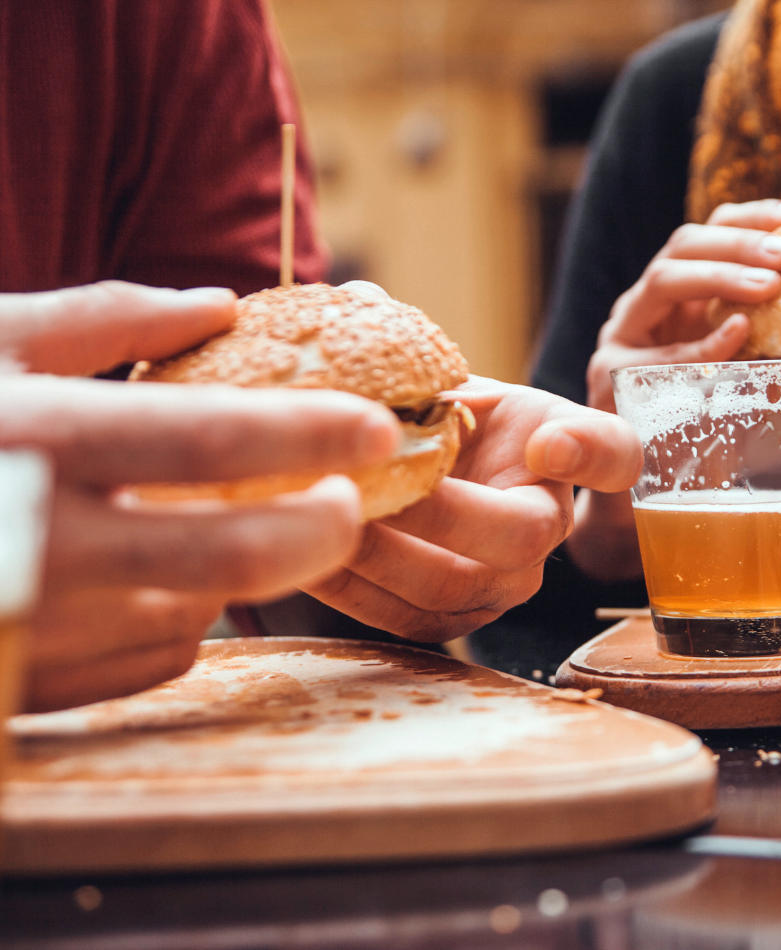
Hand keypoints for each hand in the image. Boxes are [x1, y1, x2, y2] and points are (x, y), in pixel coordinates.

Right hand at [0, 281, 401, 712]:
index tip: (381, 426)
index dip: (312, 434)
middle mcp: (37, 541)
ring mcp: (30, 621)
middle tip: (356, 498)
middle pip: (234, 556)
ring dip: (243, 570)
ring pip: (200, 612)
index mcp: (36, 439)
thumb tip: (217, 302)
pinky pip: (151, 660)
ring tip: (235, 524)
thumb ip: (99, 319)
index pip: (211, 443)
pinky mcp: (23, 677)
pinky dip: (181, 618)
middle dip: (321, 527)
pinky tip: (158, 578)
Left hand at [301, 377, 641, 641]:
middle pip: (520, 535)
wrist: (421, 486)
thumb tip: (357, 300)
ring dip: (380, 552)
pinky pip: (410, 622)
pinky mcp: (456, 623)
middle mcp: (552, 525)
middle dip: (437, 511)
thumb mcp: (445, 376)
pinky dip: (353, 590)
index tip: (548, 440)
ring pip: (454, 586)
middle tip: (366, 481)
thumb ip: (414, 348)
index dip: (590, 453)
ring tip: (320, 511)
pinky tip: (307, 550)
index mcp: (567, 451)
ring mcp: (508, 583)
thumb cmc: (440, 419)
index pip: (616, 454)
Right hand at [584, 199, 780, 412]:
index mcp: (680, 290)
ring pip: (664, 280)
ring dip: (720, 276)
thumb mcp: (740, 364)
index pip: (711, 231)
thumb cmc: (702, 418)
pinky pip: (658, 351)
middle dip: (739, 243)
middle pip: (685, 244)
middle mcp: (648, 300)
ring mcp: (625, 331)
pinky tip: (739, 333)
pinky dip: (702, 341)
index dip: (754, 217)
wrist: (644, 475)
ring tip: (769, 286)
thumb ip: (767, 335)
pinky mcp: (611, 373)